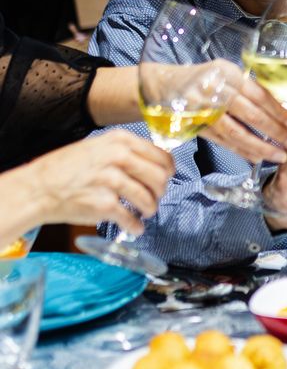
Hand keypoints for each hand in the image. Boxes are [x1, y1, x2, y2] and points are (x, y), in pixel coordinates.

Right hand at [17, 130, 172, 235]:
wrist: (37, 188)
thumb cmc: (64, 168)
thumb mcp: (97, 146)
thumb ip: (125, 151)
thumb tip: (152, 163)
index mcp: (120, 141)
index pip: (161, 156)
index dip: (168, 170)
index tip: (167, 177)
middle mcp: (119, 157)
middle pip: (159, 177)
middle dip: (161, 191)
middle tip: (155, 197)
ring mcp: (112, 181)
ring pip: (148, 198)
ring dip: (150, 209)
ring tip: (146, 212)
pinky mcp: (104, 205)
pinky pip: (130, 219)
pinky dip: (136, 226)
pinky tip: (135, 227)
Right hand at [202, 73, 286, 163]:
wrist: (163, 85)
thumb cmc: (203, 80)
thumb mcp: (227, 74)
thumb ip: (249, 90)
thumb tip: (280, 110)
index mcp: (228, 75)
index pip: (259, 95)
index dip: (277, 111)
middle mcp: (215, 91)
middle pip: (251, 115)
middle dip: (274, 132)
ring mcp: (203, 110)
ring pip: (236, 132)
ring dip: (260, 147)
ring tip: (277, 155)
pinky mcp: (195, 126)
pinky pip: (223, 141)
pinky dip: (241, 151)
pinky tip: (256, 157)